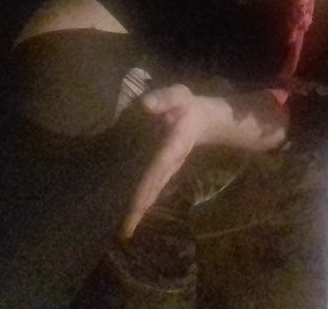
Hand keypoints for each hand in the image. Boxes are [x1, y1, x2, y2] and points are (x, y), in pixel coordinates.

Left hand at [122, 84, 212, 239]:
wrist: (202, 118)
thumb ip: (163, 99)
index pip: (156, 168)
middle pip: (153, 188)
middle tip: (125, 231)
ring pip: (151, 192)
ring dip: (139, 210)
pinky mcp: (160, 170)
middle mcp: (168, 162)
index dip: (146, 186)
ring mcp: (165, 169)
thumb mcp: (178, 95)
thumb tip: (146, 105)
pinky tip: (129, 216)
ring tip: (125, 230)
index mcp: (172, 145)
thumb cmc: (186, 106)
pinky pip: (149, 188)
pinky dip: (140, 202)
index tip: (136, 207)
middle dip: (140, 209)